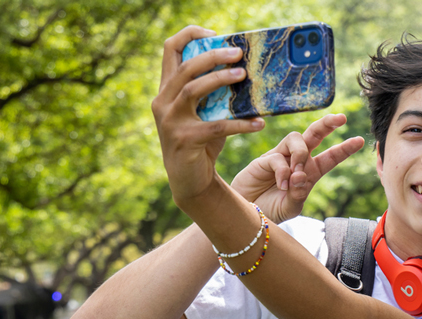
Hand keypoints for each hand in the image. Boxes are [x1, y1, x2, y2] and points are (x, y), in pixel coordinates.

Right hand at [152, 25, 265, 204]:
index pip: (170, 51)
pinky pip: (216, 126)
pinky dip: (240, 124)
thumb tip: (246, 73)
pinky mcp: (184, 140)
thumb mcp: (205, 113)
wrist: (190, 181)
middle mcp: (162, 102)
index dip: (189, 36)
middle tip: (238, 53)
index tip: (214, 34)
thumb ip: (216, 94)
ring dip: (219, 79)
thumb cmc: (201, 143)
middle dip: (212, 57)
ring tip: (243, 75)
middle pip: (184, 68)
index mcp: (166, 90)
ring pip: (192, 90)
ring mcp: (170, 121)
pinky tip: (259, 123)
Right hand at [232, 114, 365, 222]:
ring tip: (297, 174)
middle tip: (341, 118)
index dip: (344, 149)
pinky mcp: (264, 159)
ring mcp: (281, 157)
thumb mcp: (291, 207)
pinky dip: (284, 171)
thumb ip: (299, 194)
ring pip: (297, 139)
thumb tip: (301, 175)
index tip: (360, 140)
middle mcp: (297, 160)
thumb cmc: (271, 210)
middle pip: (314, 135)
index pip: (330, 157)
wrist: (247, 215)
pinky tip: (283, 184)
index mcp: (311, 172)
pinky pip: (278, 157)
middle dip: (327, 124)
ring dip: (301, 155)